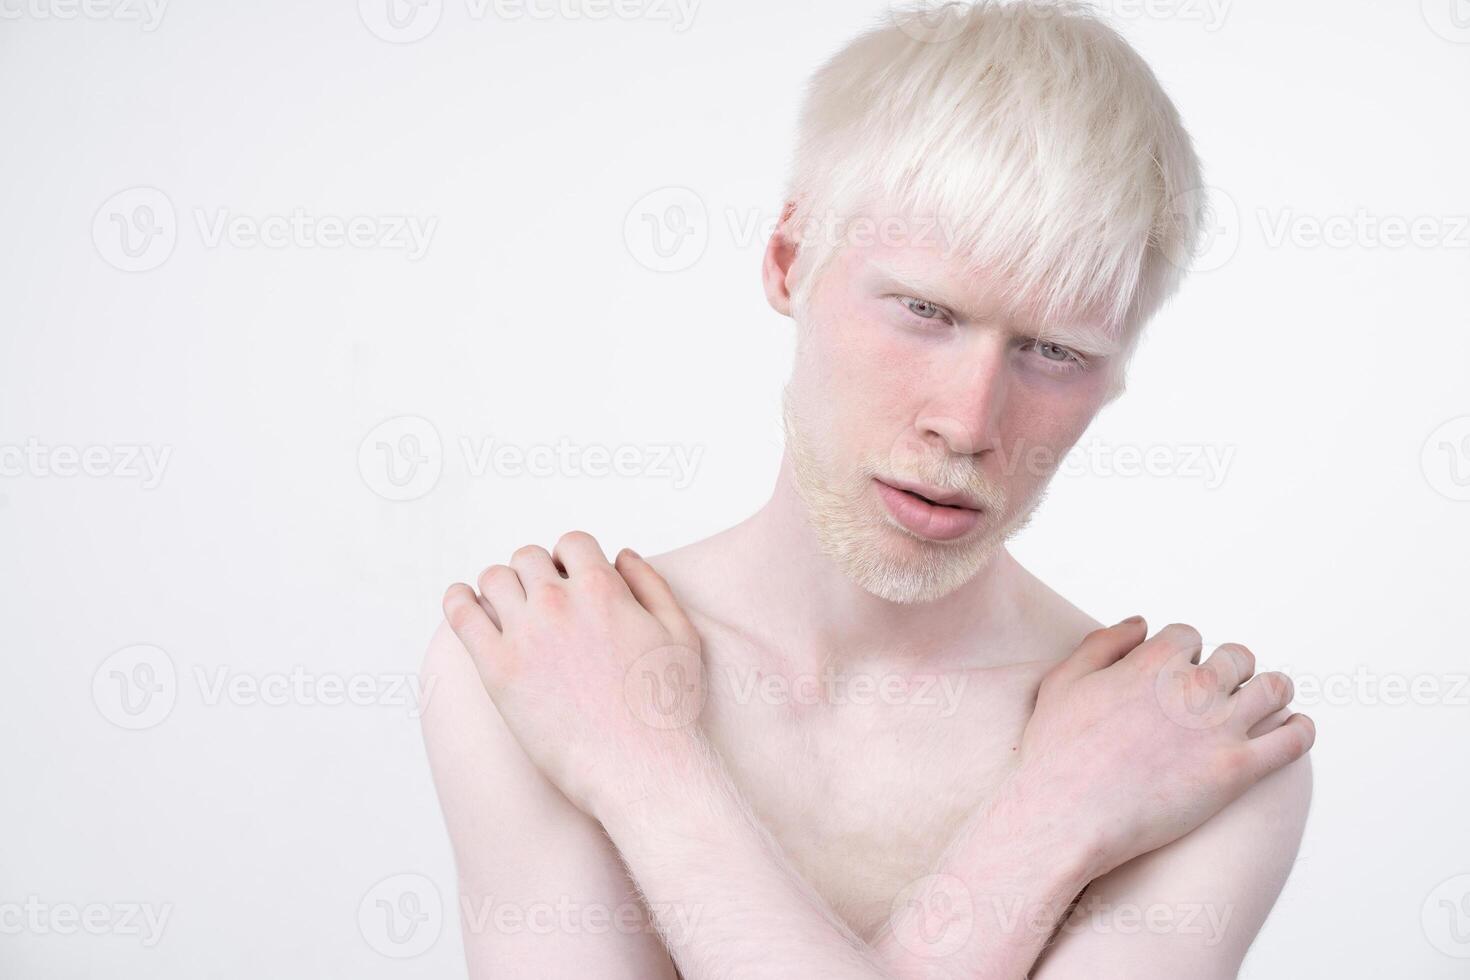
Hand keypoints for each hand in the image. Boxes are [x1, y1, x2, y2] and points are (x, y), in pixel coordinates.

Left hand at [441, 531, 706, 820]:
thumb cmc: (664, 709)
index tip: (569, 581)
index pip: (571, 542)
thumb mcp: (679, 633)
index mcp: (603, 588)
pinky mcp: (498, 670)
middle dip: (536, 574)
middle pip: (528, 558)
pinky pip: (461, 615)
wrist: (641, 769)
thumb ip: (650, 584)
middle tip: (540, 601)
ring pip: (493, 579)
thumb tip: (622, 554)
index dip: (570, 559)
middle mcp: (560, 603)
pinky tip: (462, 603)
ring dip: (500, 587)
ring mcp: (525, 634)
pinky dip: (458, 601)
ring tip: (507, 609)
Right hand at [1012, 618, 1314, 880]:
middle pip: (1237, 657)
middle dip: (1230, 669)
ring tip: (1264, 704)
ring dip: (1270, 690)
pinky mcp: (1237, 771)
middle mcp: (1192, 687)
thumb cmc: (1056, 753)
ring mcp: (1218, 728)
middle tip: (1222, 691)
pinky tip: (1295, 730)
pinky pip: (1292, 740)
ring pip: (1274, 688)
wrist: (1067, 817)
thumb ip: (1102, 644)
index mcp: (1152, 661)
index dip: (1184, 652)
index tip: (1179, 670)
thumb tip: (1141, 622)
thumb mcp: (1062, 682)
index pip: (1189, 635)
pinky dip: (1300, 730)